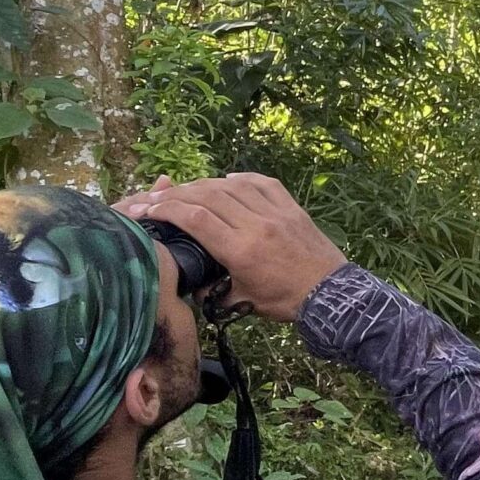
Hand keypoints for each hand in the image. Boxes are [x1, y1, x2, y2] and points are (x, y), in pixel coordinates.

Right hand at [114, 173, 347, 321]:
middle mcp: (256, 224)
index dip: (167, 209)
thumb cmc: (285, 300)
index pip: (195, 218)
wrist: (330, 293)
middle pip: (208, 196)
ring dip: (204, 184)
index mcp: (240, 249)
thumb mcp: (243, 301)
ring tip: (186, 189)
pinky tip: (226, 181)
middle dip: (177, 193)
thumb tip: (189, 285)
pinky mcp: (291, 206)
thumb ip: (213, 293)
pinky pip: (261, 183)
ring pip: (231, 186)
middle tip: (157, 196)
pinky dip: (240, 179)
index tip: (148, 208)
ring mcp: (275, 212)